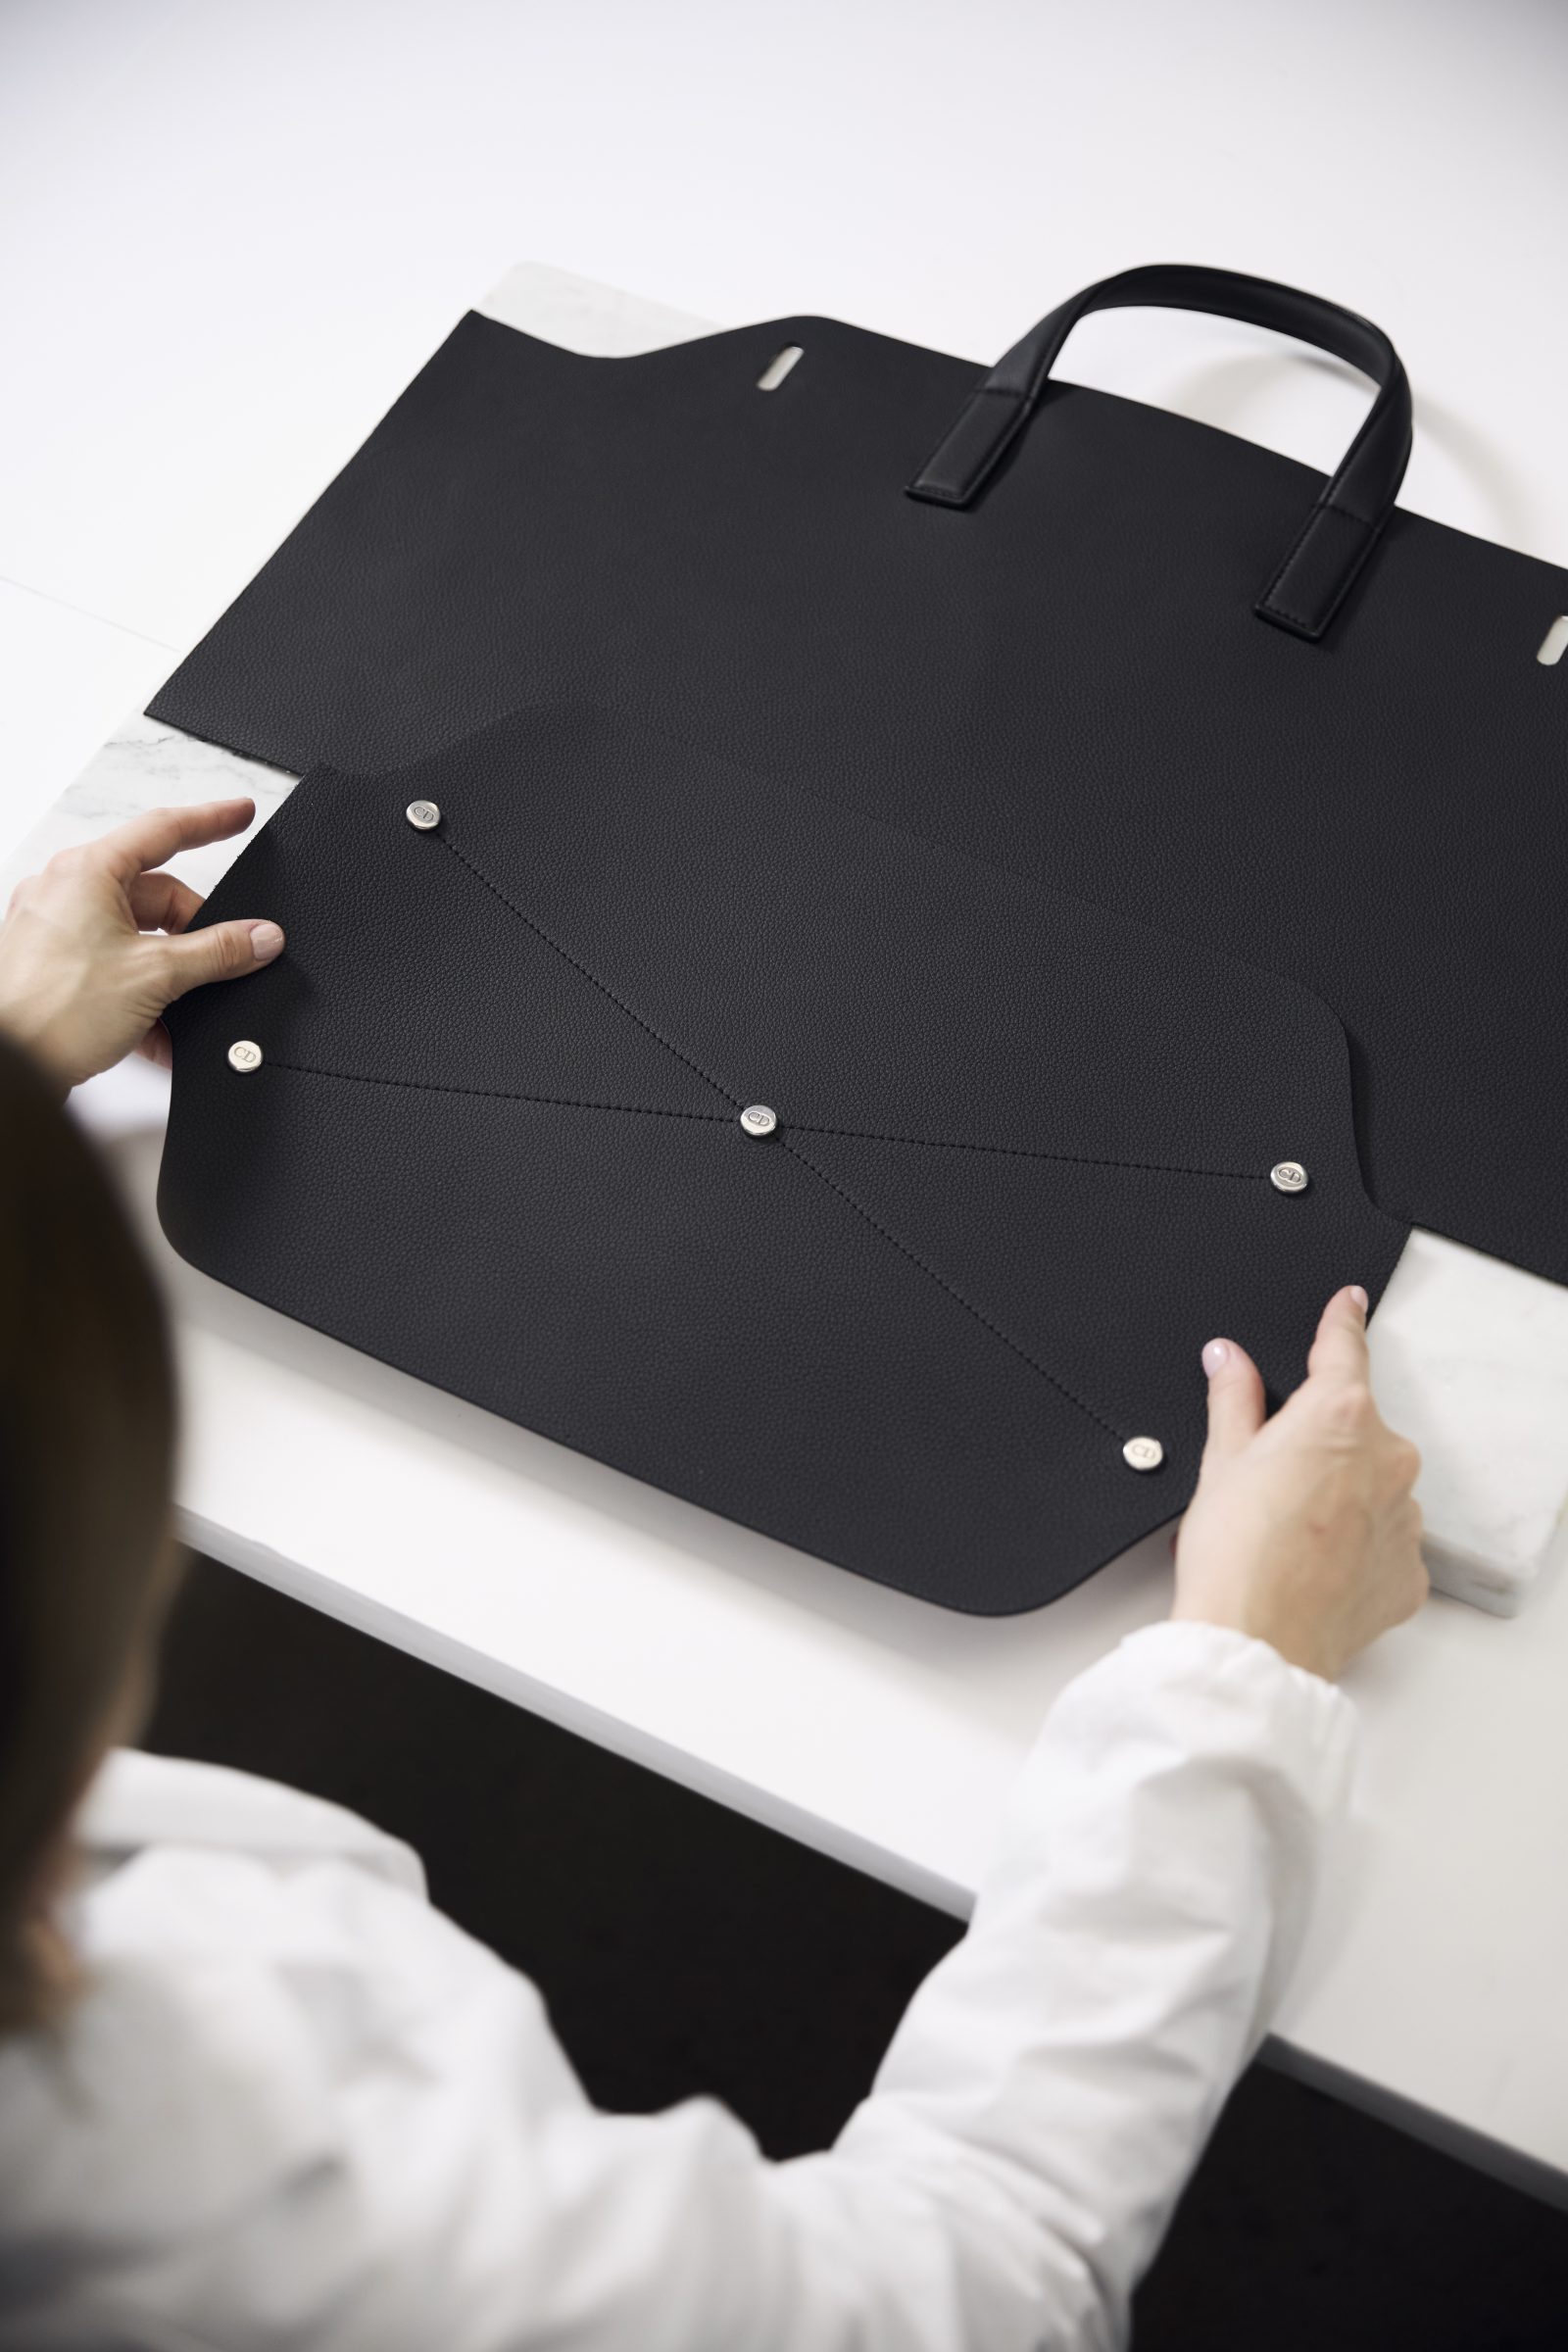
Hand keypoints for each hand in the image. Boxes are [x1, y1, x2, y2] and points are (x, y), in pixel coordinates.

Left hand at [0, 800, 282, 1091]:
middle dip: (195, 933)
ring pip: (138, 936)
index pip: (163, 830)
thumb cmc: (52, 1011)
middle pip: (157, 896)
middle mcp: (67, 892)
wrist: (8, 1067)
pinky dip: (144, 995)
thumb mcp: (155, 974)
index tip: (240, 813)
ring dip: (171, 973)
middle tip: (225, 962)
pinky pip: (115, 968)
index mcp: (86, 871)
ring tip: (185, 1005)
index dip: (211, 820)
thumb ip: (217, 952)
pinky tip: (161, 1031)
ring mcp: (59, 931)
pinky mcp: (56, 968)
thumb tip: (259, 936)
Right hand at [1172, 1285, 1427, 1680]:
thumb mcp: (1219, 1461)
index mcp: (1340, 1417)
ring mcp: (1406, 1519)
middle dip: (1320, 1441)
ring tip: (1287, 1532)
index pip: (1344, 1349)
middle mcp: (1388, 1460)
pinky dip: (1355, 1546)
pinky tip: (1311, 1564)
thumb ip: (1233, 1398)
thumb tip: (1229, 1360)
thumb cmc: (1235, 1557)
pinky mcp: (1409, 1573)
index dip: (1341, 1321)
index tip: (1348, 1304)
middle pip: (1357, 1426)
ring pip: (1374, 1486)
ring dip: (1341, 1495)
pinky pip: (1384, 1542)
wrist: (1256, 1644)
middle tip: (1268, 1478)